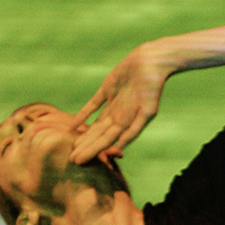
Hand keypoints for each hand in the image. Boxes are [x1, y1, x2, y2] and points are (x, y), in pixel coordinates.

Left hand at [68, 46, 167, 165]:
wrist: (151, 63)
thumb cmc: (152, 88)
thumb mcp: (147, 112)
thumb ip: (133, 129)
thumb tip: (119, 147)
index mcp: (126, 122)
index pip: (106, 141)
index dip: (92, 151)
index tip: (80, 161)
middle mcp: (118, 115)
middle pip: (98, 135)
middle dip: (86, 147)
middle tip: (72, 160)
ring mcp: (112, 103)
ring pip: (95, 123)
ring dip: (84, 134)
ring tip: (73, 146)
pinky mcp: (107, 89)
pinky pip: (93, 104)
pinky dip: (84, 114)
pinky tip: (73, 124)